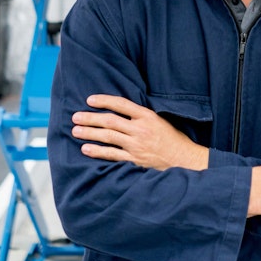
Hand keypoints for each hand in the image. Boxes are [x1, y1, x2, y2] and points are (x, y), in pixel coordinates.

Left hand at [72, 94, 207, 170]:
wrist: (184, 159)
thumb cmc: (172, 139)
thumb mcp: (160, 121)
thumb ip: (141, 116)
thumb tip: (120, 111)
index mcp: (147, 116)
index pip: (121, 104)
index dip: (104, 101)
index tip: (89, 100)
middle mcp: (140, 129)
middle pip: (110, 121)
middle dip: (90, 118)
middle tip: (75, 117)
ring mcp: (137, 146)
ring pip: (108, 137)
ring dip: (90, 133)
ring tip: (76, 131)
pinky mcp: (135, 160)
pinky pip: (112, 155)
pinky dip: (98, 152)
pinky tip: (86, 149)